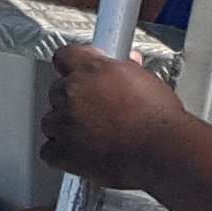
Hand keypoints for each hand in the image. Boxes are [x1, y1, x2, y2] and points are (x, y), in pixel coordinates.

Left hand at [36, 40, 187, 190]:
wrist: (162, 151)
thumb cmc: (160, 120)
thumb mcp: (147, 82)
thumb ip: (129, 71)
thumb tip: (129, 65)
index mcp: (92, 69)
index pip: (64, 56)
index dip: (72, 66)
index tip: (78, 72)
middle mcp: (74, 93)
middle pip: (56, 91)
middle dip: (72, 100)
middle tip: (94, 111)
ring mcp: (65, 123)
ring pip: (50, 121)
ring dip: (64, 127)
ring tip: (90, 135)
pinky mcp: (64, 152)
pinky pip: (49, 151)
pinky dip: (60, 154)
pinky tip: (79, 154)